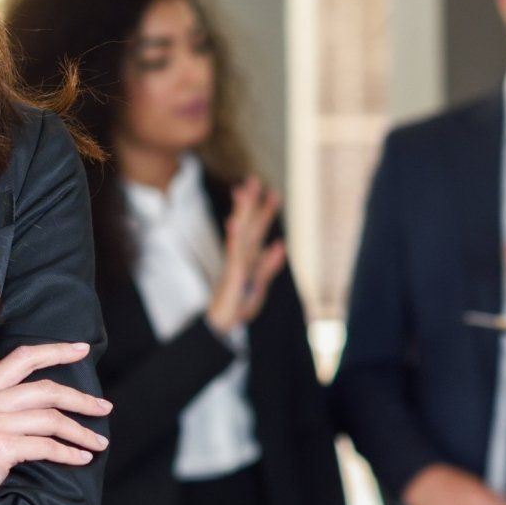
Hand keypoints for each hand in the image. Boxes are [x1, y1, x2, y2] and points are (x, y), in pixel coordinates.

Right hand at [0, 343, 110, 496]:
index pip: (22, 358)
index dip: (55, 350)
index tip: (83, 349)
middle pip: (46, 389)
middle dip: (81, 398)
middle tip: (105, 408)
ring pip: (51, 419)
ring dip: (81, 432)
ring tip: (99, 442)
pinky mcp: (0, 447)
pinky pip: (47, 446)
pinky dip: (69, 453)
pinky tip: (82, 458)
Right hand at [205, 177, 287, 335]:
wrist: (224, 325)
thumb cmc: (239, 304)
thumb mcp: (260, 284)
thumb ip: (270, 265)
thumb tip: (281, 245)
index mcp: (250, 257)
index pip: (257, 230)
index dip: (264, 211)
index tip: (271, 191)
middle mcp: (242, 256)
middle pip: (247, 225)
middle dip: (251, 203)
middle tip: (253, 180)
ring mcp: (235, 264)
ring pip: (240, 234)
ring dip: (242, 213)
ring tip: (242, 192)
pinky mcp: (231, 275)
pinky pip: (234, 254)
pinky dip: (235, 239)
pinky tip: (234, 224)